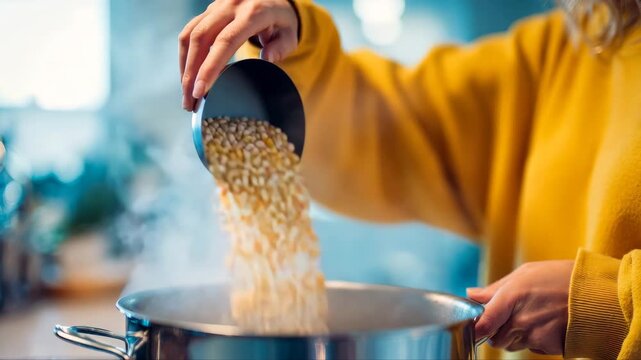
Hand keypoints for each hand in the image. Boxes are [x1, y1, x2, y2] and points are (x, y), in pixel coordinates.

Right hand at [179, 0, 299, 110]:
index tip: (201, 91)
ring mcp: (216, 7)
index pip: (225, 41)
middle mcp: (230, 6)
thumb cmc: (282, 21)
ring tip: (187, 94)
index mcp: (253, 13)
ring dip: (185, 67)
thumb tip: (266, 58)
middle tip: (190, 102)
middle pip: (201, 39)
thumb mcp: (290, 33)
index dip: (210, 67)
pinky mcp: (208, 11)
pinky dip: (185, 55)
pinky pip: (189, 32)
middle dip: (192, 74)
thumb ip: (281, 47)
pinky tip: (188, 75)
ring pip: (191, 35)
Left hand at [467, 260, 573, 354]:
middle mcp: (521, 320)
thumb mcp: (525, 273)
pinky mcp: (548, 347)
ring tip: (534, 316)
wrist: (598, 295)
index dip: (475, 328)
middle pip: (495, 338)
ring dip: (515, 335)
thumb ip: (495, 288)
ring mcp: (535, 336)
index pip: (482, 324)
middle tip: (513, 315)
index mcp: (511, 297)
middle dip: (498, 330)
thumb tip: (472, 294)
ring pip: (511, 345)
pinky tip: (546, 324)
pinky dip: (534, 340)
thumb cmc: (561, 278)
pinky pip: (531, 348)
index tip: (474, 326)